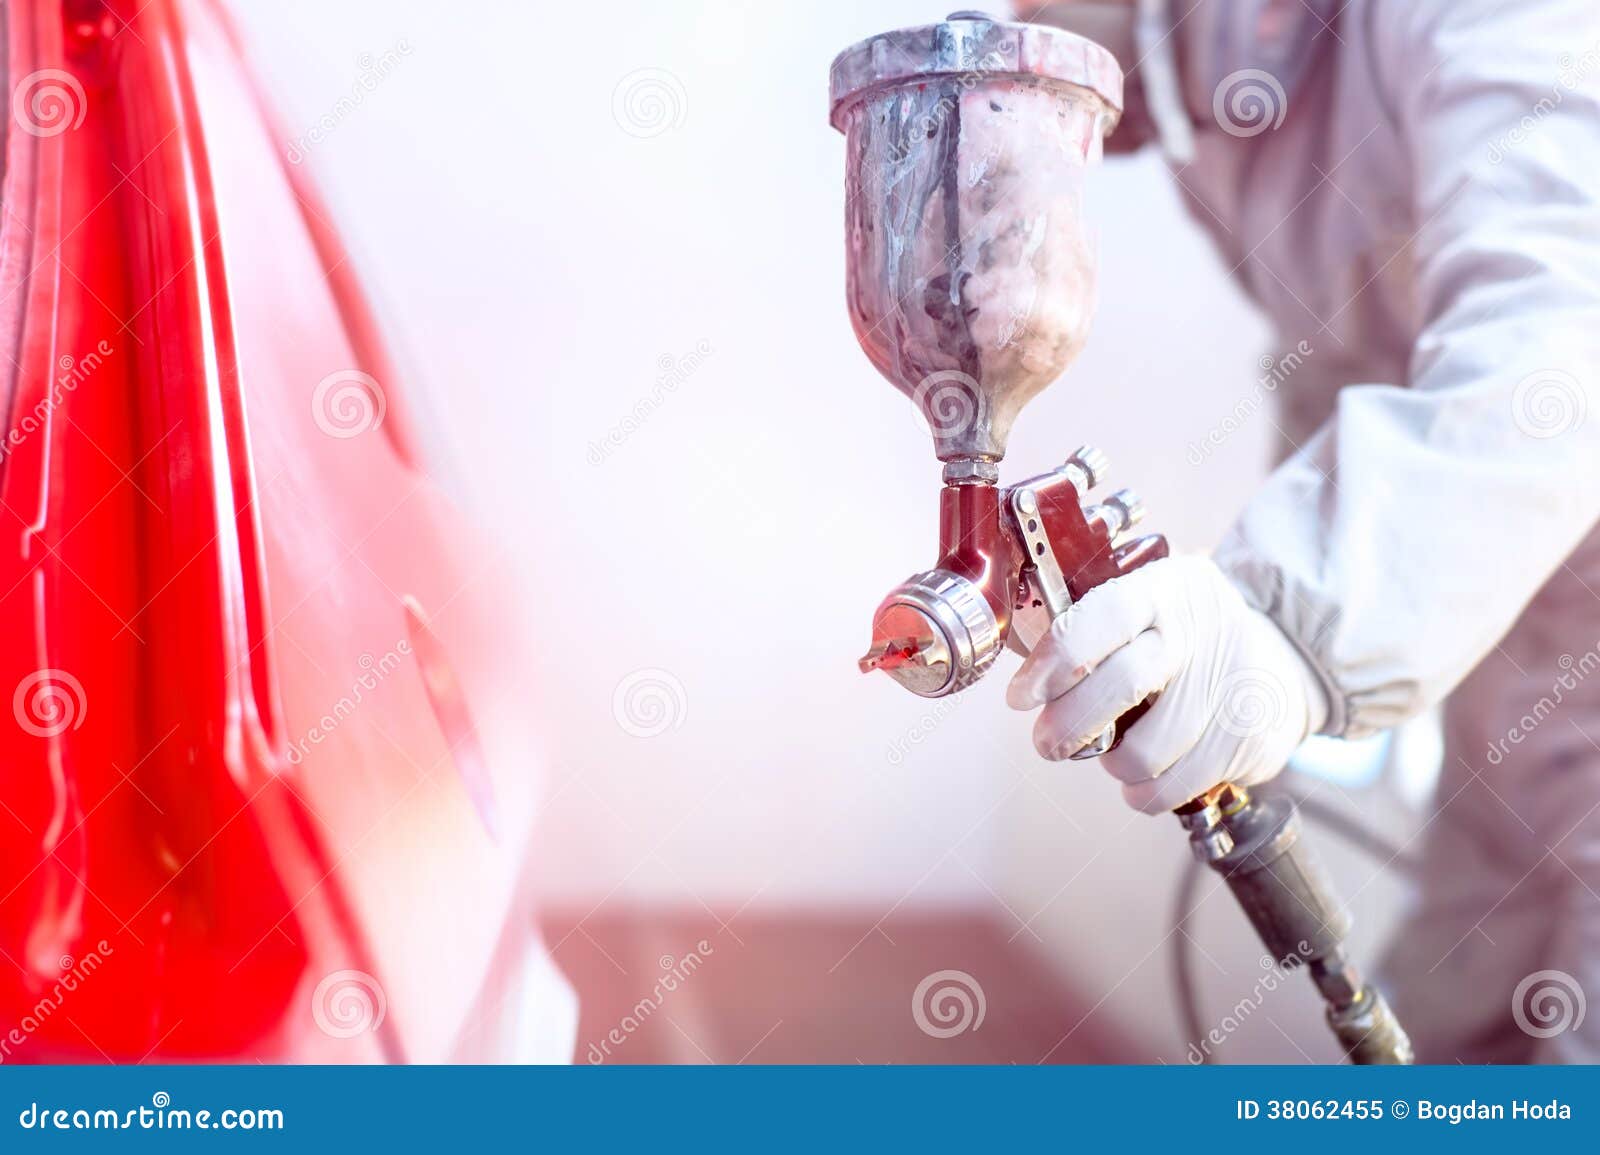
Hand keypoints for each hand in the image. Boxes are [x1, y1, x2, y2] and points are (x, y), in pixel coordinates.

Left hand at [1006, 555, 1327, 812]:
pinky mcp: (1249, 737)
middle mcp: (1204, 628)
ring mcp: (1233, 683)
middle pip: (1123, 684)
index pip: (1104, 617)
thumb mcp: (1142, 610)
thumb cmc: (1181, 644)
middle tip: (1047, 742)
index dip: (1054, 661)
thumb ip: (1087, 634)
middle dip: (1068, 725)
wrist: (1275, 667)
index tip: (1020, 696)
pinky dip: (1144, 792)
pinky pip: (1172, 787)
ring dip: (1113, 763)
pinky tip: (1145, 775)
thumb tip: (1025, 684)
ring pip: (1146, 751)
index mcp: (1164, 588)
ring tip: (1115, 751)